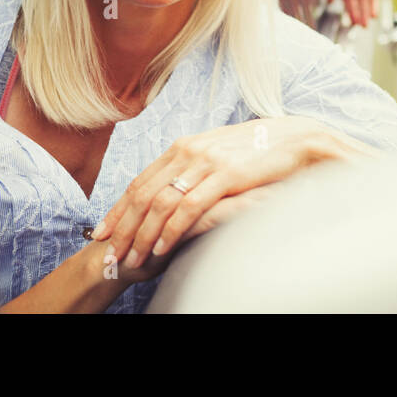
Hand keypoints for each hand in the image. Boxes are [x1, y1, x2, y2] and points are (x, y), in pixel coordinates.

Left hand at [92, 117, 373, 271]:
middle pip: (143, 193)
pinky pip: (188, 208)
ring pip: (160, 203)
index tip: (104, 229)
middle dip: (124, 226)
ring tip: (132, 258)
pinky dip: (171, 230)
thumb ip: (194, 169)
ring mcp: (205, 162)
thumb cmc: (257, 151)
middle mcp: (188, 151)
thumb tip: (175, 187)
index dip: (120, 207)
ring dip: (143, 234)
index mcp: (183, 146)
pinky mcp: (224, 176)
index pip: (141, 180)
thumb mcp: (217, 154)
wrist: (293, 139)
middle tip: (110, 252)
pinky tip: (162, 247)